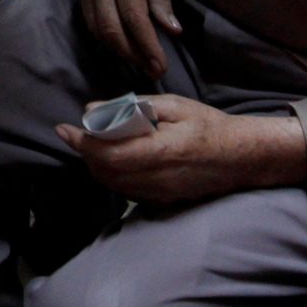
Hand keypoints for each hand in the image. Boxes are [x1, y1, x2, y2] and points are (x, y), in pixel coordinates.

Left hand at [54, 94, 306, 205]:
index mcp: (163, 151)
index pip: (110, 154)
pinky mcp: (162, 201)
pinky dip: (111, 175)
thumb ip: (133, 107)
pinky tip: (112, 158)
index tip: (64, 129)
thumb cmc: (209, 126)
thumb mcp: (174, 105)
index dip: (82, 143)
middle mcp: (159, 178)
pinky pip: (126, 190)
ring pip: (112, 184)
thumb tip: (93, 109)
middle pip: (105, 172)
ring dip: (95, 165)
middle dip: (85, 153)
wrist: (241, 158)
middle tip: (76, 133)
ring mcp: (160, 194)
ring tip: (92, 143)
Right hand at [75, 0, 180, 80]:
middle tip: (152, 71)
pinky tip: (122, 45)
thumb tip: (172, 31)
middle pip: (111, 29)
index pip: (135, 18)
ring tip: (140, 62)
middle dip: (132, 55)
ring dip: (118, 50)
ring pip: (97, 29)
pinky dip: (105, 38)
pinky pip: (89, 21)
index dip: (148, 46)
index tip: (161, 66)